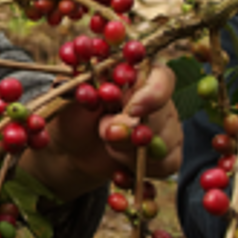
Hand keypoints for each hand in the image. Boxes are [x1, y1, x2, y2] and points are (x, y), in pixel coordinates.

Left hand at [21, 64, 182, 199]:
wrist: (70, 149)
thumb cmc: (71, 114)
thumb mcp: (71, 95)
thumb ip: (83, 82)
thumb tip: (87, 70)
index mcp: (136, 74)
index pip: (162, 77)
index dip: (153, 93)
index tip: (133, 109)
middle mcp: (157, 98)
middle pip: (165, 112)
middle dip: (132, 127)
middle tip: (105, 132)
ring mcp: (166, 125)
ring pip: (167, 139)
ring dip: (130, 148)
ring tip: (106, 143)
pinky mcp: (166, 153)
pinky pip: (168, 163)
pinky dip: (140, 168)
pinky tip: (118, 165)